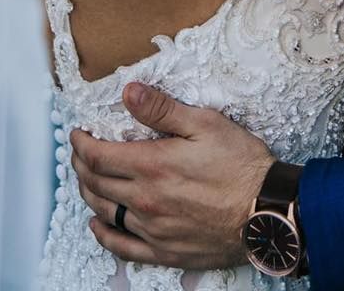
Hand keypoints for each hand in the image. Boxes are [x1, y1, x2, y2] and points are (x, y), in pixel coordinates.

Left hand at [71, 82, 273, 270]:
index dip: (81, 143)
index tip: (77, 133)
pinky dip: (104, 234)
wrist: (266, 212)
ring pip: (105, 212)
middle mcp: (145, 201)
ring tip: (86, 179)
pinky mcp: (165, 251)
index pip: (98, 156)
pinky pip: (122, 247)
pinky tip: (98, 224)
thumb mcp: (205, 123)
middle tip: (79, 151)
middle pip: (96, 183)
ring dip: (89, 193)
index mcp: (152, 166)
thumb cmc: (240, 165)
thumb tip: (129, 92)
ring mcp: (153, 230)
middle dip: (81, 164)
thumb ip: (162, 110)